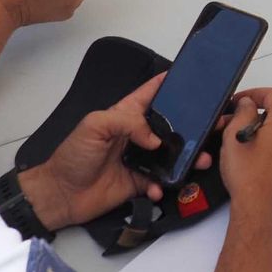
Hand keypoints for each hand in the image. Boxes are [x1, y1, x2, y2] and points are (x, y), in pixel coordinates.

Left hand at [17, 73, 211, 230]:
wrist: (61, 194)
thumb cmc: (72, 156)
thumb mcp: (94, 126)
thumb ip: (127, 122)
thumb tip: (155, 139)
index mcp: (124, 115)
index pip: (150, 94)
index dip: (167, 83)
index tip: (189, 76)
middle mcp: (136, 135)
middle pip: (169, 126)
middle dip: (190, 125)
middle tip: (210, 125)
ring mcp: (139, 159)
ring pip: (171, 155)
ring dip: (187, 157)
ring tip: (199, 160)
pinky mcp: (139, 182)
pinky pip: (160, 182)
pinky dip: (164, 185)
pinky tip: (159, 187)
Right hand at [219, 89, 271, 223]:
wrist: (260, 210)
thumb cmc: (249, 177)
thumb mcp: (235, 136)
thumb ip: (242, 112)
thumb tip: (247, 103)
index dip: (253, 94)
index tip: (239, 101)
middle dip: (253, 117)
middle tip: (233, 125)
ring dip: (260, 133)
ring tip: (240, 145)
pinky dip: (269, 149)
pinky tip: (252, 160)